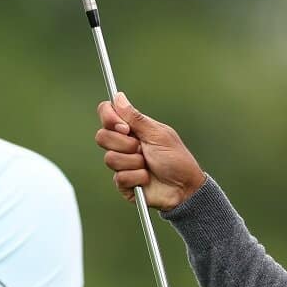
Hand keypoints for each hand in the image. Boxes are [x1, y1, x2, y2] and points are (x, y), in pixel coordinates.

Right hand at [95, 92, 205, 209]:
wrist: (183, 189)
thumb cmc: (177, 160)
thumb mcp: (158, 134)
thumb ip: (136, 117)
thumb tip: (118, 97)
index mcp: (133, 129)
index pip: (107, 114)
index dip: (110, 119)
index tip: (125, 128)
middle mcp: (124, 144)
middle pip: (102, 136)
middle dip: (125, 144)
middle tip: (142, 149)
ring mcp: (122, 163)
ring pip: (110, 158)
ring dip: (134, 162)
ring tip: (148, 165)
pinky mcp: (123, 182)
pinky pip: (119, 177)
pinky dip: (137, 177)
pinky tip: (147, 178)